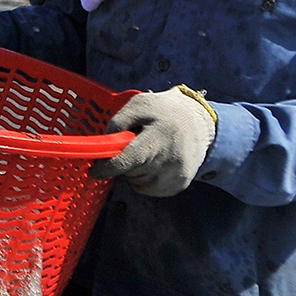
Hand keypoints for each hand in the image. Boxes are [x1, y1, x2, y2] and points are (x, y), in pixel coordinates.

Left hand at [94, 87, 217, 196]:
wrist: (199, 123)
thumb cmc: (163, 112)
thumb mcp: (138, 105)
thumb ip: (117, 123)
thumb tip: (100, 147)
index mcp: (158, 137)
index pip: (128, 160)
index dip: (107, 168)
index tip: (96, 169)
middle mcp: (170, 159)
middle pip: (130, 173)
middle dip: (124, 163)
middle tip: (134, 147)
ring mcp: (177, 174)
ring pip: (138, 185)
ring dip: (135, 173)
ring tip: (147, 153)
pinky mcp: (181, 184)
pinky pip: (150, 190)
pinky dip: (146, 180)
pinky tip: (156, 163)